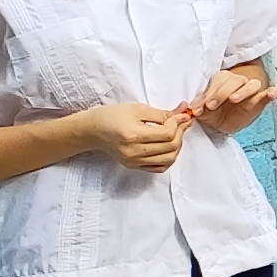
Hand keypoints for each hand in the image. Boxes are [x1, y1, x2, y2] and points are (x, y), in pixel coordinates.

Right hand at [73, 103, 187, 172]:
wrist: (92, 131)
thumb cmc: (111, 117)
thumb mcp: (137, 109)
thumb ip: (162, 114)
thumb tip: (184, 113)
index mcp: (132, 135)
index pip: (167, 134)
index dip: (178, 123)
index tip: (181, 115)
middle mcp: (133, 152)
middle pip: (171, 147)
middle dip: (180, 133)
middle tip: (180, 122)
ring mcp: (133, 161)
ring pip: (169, 158)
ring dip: (177, 145)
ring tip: (174, 133)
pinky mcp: (134, 166)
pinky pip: (160, 167)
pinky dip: (169, 157)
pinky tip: (167, 146)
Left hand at [183, 66, 271, 135]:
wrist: (224, 122)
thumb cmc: (214, 112)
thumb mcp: (203, 110)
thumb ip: (199, 108)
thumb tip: (193, 109)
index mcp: (222, 80)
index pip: (218, 81)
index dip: (210, 92)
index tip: (202, 106)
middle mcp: (237, 82)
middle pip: (234, 80)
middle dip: (222, 93)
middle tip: (212, 106)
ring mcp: (250, 90)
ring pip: (252, 84)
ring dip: (243, 91)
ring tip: (235, 99)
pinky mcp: (260, 101)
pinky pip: (268, 93)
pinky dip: (271, 92)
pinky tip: (272, 93)